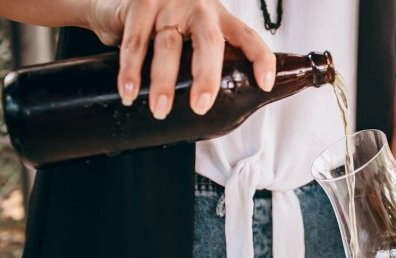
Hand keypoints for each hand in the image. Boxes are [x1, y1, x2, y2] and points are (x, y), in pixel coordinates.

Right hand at [85, 0, 275, 118]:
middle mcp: (198, 9)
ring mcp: (168, 4)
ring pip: (169, 46)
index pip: (247, 36)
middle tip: (200, 106)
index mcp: (219, 17)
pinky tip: (130, 91)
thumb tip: (225, 107)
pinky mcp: (139, 4)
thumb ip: (207, 60)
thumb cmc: (166, 21)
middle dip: (206, 76)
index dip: (260, 59)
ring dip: (163, 81)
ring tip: (161, 109)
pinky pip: (135, 42)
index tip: (265, 85)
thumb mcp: (195, 34)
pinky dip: (131, 70)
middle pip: (209, 42)